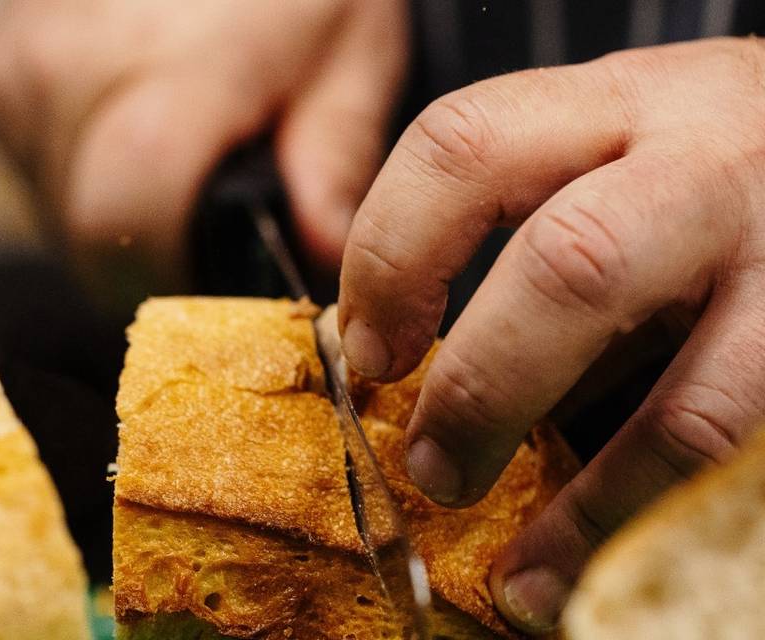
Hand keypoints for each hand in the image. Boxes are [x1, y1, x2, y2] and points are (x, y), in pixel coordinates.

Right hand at [0, 0, 406, 287]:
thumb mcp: (348, 52)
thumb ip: (335, 157)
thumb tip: (320, 257)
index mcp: (165, 68)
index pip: (124, 220)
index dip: (167, 278)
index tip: (213, 288)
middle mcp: (65, 70)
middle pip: (83, 233)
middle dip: (145, 258)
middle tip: (204, 233)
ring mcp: (18, 68)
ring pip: (54, 210)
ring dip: (114, 217)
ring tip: (175, 169)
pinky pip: (33, 171)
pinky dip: (84, 178)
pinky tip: (132, 140)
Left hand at [337, 37, 764, 632]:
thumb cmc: (709, 174)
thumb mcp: (618, 173)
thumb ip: (531, 254)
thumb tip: (420, 367)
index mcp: (612, 105)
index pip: (463, 146)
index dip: (390, 256)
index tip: (365, 351)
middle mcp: (702, 162)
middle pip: (566, 263)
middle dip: (477, 384)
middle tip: (428, 462)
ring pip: (678, 392)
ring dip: (579, 494)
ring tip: (515, 550)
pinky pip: (725, 445)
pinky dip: (638, 513)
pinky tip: (582, 554)